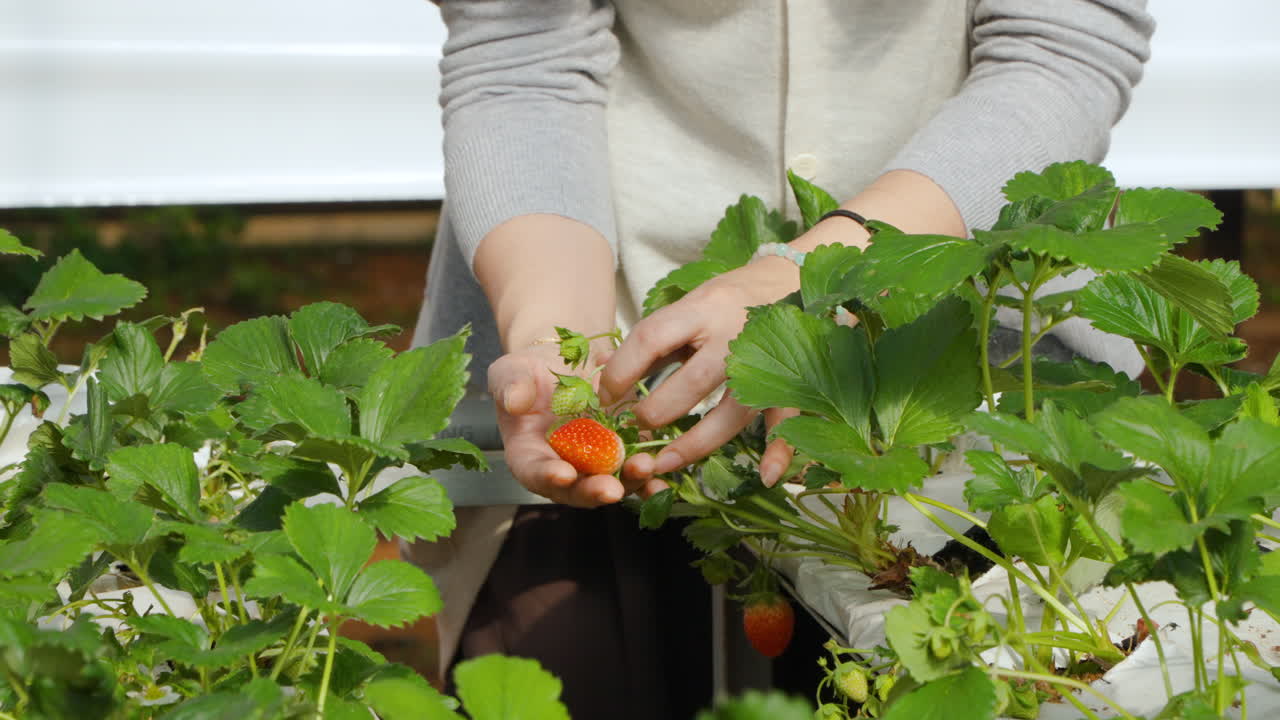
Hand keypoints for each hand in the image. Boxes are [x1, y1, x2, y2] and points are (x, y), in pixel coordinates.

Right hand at [488, 342, 651, 507]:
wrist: (563, 362)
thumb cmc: (529, 373)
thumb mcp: (511, 372)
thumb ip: (510, 387)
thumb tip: (514, 400)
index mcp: (529, 454)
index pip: (534, 472)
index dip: (547, 476)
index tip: (563, 474)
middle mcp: (563, 466)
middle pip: (576, 489)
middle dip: (594, 491)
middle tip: (610, 489)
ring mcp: (595, 463)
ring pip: (612, 484)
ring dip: (629, 483)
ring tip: (643, 469)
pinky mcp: (623, 452)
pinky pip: (637, 472)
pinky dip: (650, 479)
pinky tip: (663, 479)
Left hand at [599, 257, 800, 488]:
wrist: (788, 281)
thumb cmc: (726, 301)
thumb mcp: (687, 308)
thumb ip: (653, 341)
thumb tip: (605, 371)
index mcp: (701, 310)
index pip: (652, 339)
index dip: (622, 371)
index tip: (605, 397)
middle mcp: (733, 335)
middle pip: (693, 382)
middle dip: (656, 413)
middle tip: (634, 429)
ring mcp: (765, 362)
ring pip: (733, 411)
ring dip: (697, 443)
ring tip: (664, 464)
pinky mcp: (790, 381)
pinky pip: (784, 419)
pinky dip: (780, 449)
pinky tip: (766, 477)